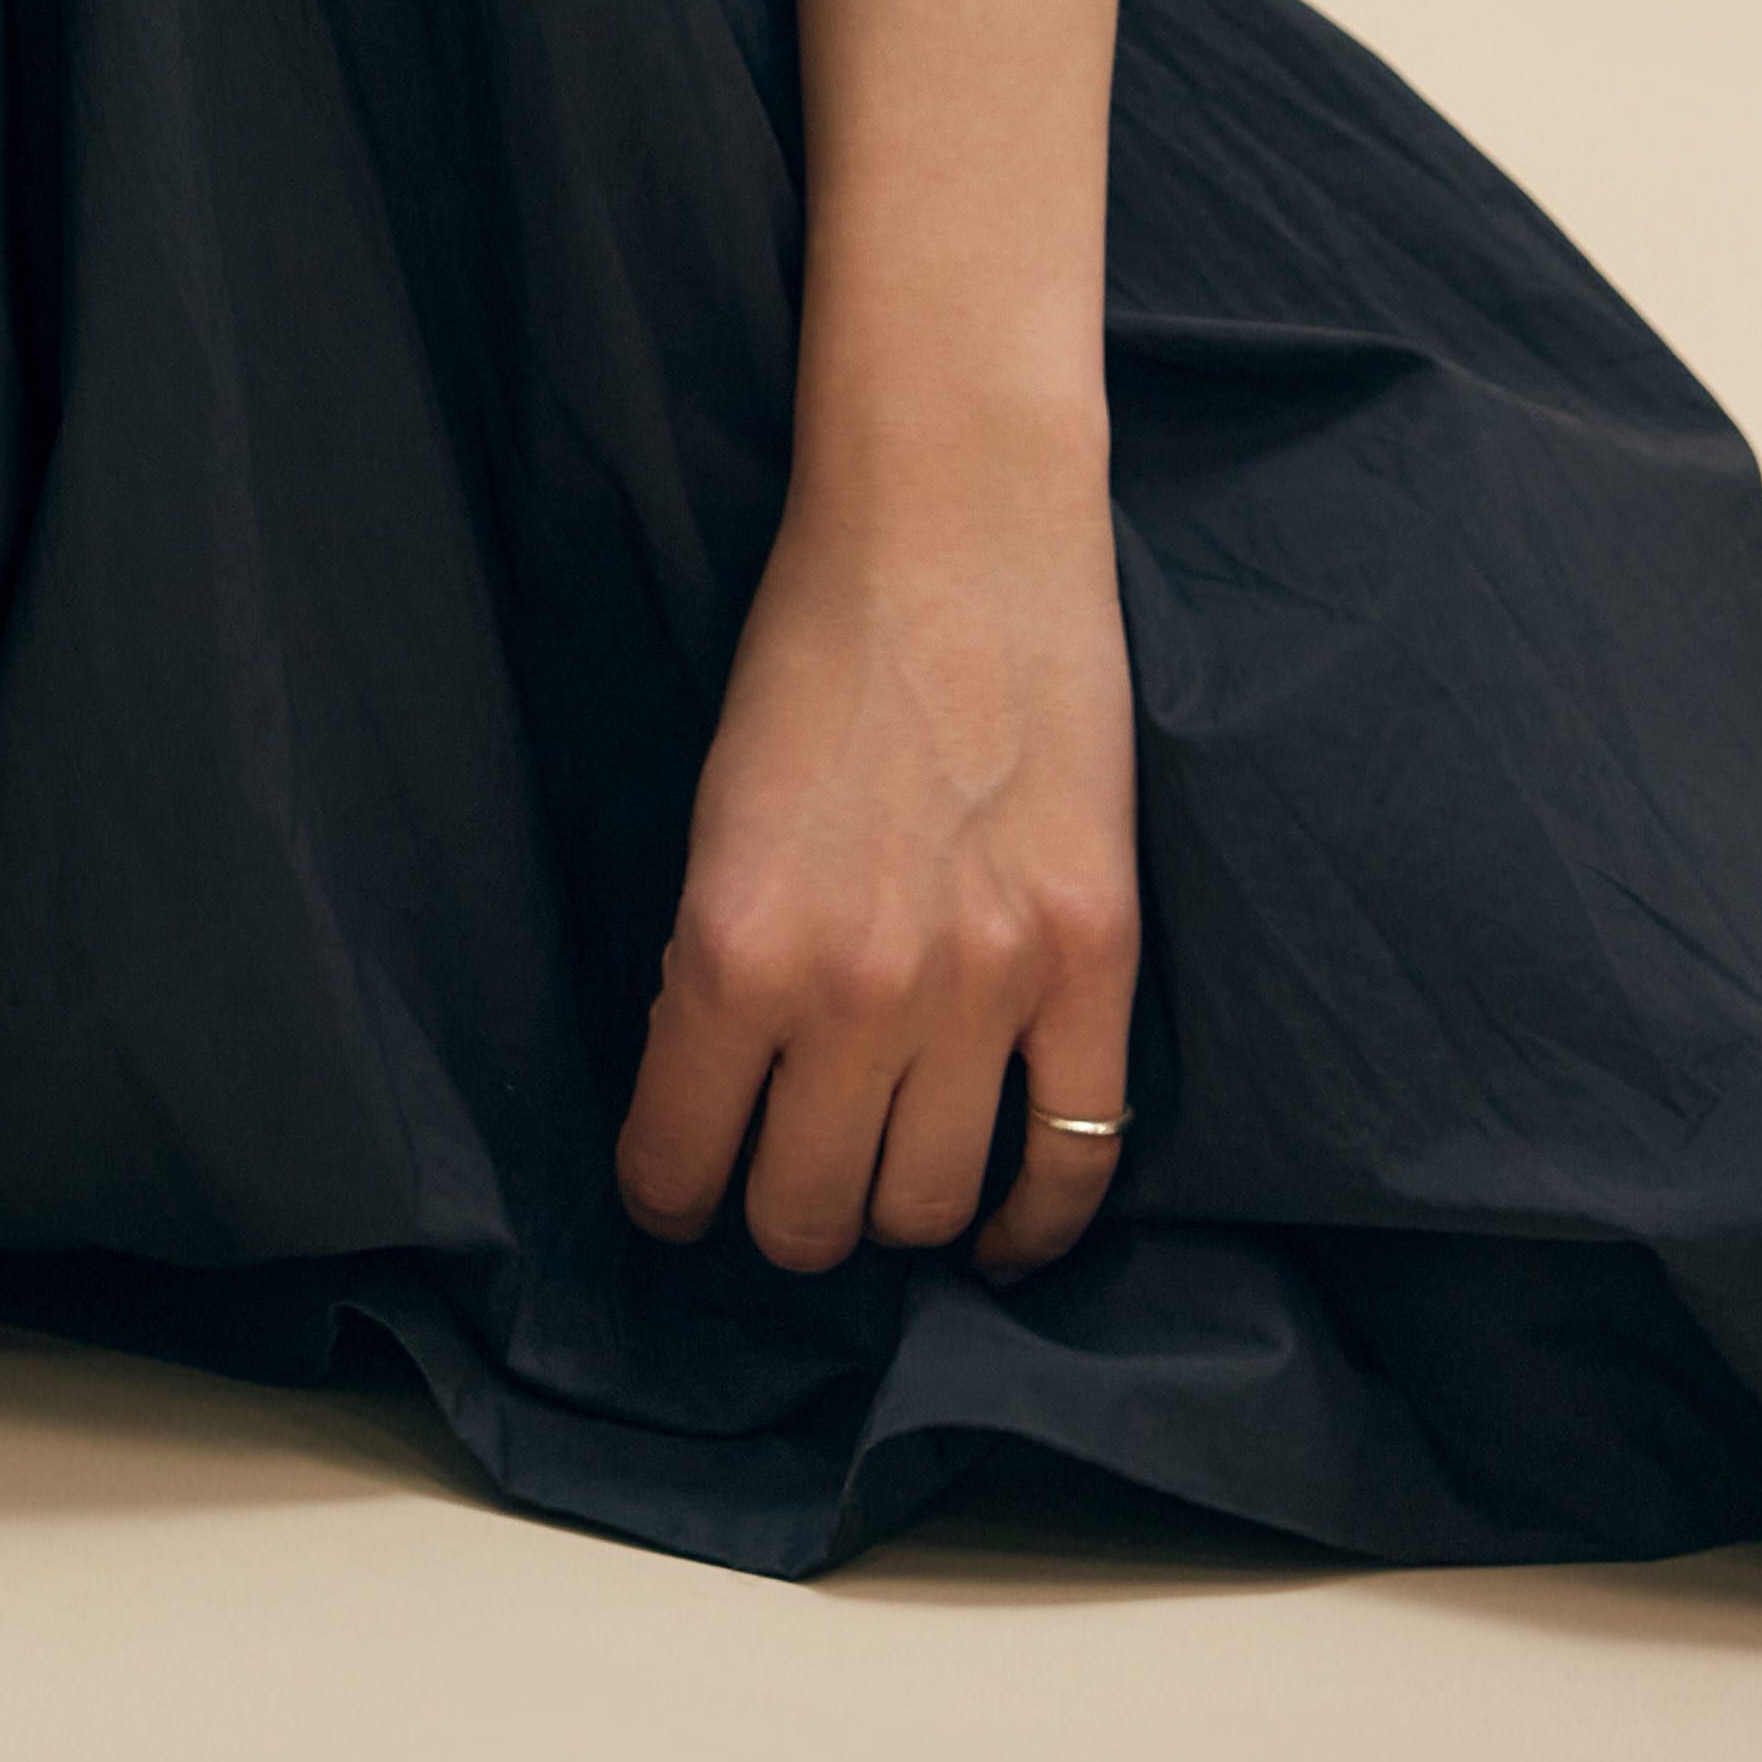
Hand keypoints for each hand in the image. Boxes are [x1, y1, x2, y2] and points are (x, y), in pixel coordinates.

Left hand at [614, 433, 1139, 1280]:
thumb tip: (722, 1090)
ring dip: (895, 1215)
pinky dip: (1032, 1224)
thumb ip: (720, 962)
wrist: (953, 531)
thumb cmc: (812, 646)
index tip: (674, 1192)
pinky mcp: (1093, 965)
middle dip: (781, 1216)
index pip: (679, 1161)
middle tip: (780, 1178)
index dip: (668, 1195)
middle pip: (811, 1216)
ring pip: (929, 1206)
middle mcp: (855, 994)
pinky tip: (1000, 1230)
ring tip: (880, 1176)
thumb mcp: (713, 816)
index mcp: (732, 947)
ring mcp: (987, 988)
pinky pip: (1077, 1155)